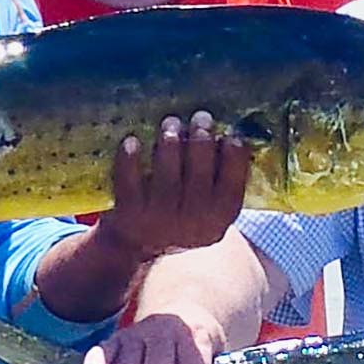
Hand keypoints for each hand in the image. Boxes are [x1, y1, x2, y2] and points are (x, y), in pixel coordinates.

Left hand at [95, 112, 251, 267]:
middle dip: (201, 142)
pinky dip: (129, 161)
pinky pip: (129, 184)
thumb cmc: (183, 212)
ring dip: (170, 144)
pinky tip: (132, 140)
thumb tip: (230, 132)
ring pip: (166, 178)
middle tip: (201, 118)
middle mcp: (190, 224)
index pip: (231, 188)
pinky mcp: (129, 215)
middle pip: (198, 178)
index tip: (231, 135)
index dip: (234, 160)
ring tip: (171, 122)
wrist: (139, 245)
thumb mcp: (210, 206)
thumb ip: (222, 176)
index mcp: (218, 219)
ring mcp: (158, 220)